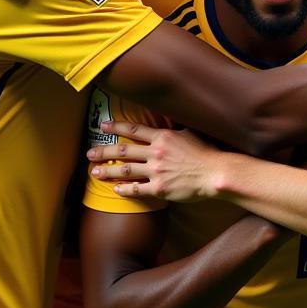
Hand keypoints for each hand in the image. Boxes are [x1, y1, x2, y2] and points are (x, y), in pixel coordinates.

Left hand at [86, 120, 219, 201]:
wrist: (216, 173)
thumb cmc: (208, 152)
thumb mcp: (191, 133)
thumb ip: (176, 128)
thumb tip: (170, 118)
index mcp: (162, 137)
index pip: (134, 130)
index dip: (116, 127)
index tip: (103, 126)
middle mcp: (155, 153)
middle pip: (123, 150)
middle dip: (104, 151)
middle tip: (90, 153)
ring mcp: (156, 171)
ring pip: (125, 170)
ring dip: (108, 170)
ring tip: (95, 172)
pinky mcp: (160, 189)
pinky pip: (137, 189)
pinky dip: (125, 189)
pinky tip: (116, 189)